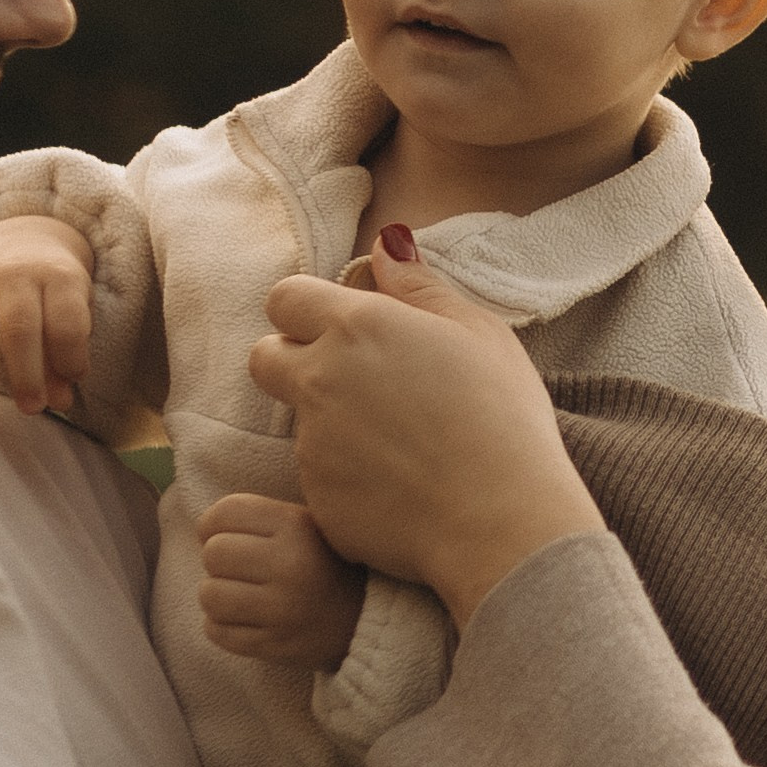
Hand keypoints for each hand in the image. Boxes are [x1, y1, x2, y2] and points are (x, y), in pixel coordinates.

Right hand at [0, 215, 95, 415]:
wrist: (25, 237)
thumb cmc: (54, 289)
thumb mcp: (73, 310)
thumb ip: (68, 354)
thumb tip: (60, 402)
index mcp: (58, 278)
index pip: (66, 321)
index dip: (71, 356)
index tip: (73, 379)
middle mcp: (15, 275)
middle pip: (18, 326)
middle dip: (26, 374)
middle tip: (32, 409)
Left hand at [196, 492, 365, 670]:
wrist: (364, 621)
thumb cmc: (322, 565)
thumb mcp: (304, 524)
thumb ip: (258, 516)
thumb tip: (202, 529)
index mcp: (296, 527)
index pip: (225, 512)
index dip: (213, 524)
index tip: (226, 536)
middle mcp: (289, 565)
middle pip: (213, 553)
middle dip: (219, 562)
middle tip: (240, 570)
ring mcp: (281, 610)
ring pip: (209, 594)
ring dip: (218, 595)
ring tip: (242, 595)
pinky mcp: (272, 645)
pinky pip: (215, 631)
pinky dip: (222, 626)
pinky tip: (247, 619)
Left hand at [249, 241, 604, 627]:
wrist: (500, 519)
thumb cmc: (502, 418)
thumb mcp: (478, 332)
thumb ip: (420, 286)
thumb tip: (386, 247)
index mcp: (357, 327)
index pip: (285, 297)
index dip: (308, 309)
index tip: (341, 326)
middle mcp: (320, 379)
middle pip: (264, 356)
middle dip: (293, 360)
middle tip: (351, 379)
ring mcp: (312, 443)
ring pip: (297, 420)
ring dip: (329, 421)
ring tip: (398, 441)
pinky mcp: (316, 497)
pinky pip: (317, 475)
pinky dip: (346, 474)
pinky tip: (400, 482)